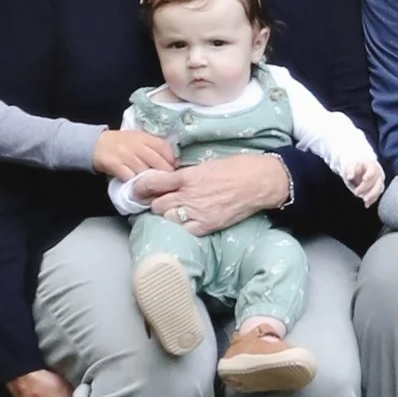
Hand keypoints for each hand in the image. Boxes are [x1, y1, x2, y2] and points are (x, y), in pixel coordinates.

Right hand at [93, 126, 176, 184]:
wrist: (97, 144)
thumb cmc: (122, 143)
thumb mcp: (138, 139)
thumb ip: (153, 146)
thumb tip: (174, 160)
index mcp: (143, 137)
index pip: (162, 146)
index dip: (171, 158)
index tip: (175, 168)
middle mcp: (134, 144)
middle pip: (155, 160)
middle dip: (164, 172)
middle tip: (168, 181)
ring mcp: (124, 154)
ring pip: (143, 169)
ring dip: (150, 179)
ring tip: (154, 185)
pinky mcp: (114, 164)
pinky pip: (128, 176)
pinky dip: (134, 182)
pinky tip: (138, 186)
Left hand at [133, 152, 292, 233]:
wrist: (259, 181)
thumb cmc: (236, 168)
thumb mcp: (206, 165)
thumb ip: (187, 175)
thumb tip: (172, 180)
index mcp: (187, 177)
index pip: (153, 182)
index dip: (141, 187)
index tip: (137, 189)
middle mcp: (189, 196)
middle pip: (157, 205)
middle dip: (155, 204)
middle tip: (158, 202)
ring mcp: (198, 213)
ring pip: (168, 219)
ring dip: (167, 216)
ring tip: (172, 213)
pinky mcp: (208, 225)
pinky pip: (185, 231)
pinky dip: (182, 227)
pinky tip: (186, 223)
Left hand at [345, 153, 386, 205]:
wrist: (363, 167)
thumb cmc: (357, 166)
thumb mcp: (352, 164)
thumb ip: (351, 169)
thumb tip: (349, 177)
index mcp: (372, 166)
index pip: (372, 171)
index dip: (369, 175)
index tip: (364, 179)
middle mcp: (377, 174)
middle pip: (375, 182)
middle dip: (367, 188)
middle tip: (356, 193)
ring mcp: (379, 181)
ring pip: (378, 190)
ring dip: (372, 196)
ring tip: (365, 201)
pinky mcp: (378, 188)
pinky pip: (377, 195)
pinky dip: (372, 200)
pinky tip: (367, 204)